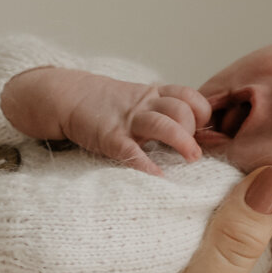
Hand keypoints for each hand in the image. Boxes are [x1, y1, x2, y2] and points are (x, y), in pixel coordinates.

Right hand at [1, 68, 211, 175]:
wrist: (67, 96)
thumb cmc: (108, 106)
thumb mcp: (140, 101)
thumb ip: (164, 113)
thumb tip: (196, 136)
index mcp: (155, 95)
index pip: (190, 96)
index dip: (202, 113)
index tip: (204, 131)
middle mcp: (146, 105)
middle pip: (181, 109)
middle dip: (193, 130)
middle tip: (195, 151)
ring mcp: (128, 120)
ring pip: (164, 124)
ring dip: (182, 142)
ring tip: (191, 158)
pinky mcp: (110, 136)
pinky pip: (133, 151)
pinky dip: (147, 165)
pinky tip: (159, 177)